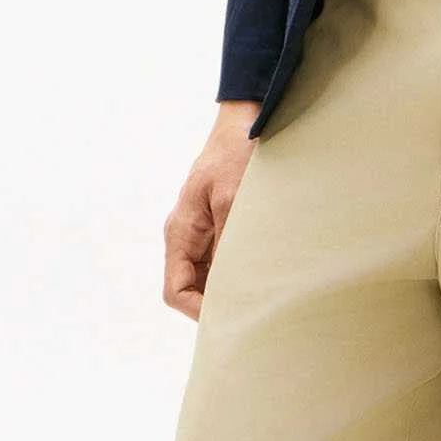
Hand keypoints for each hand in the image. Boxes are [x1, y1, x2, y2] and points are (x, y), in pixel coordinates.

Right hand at [163, 102, 261, 318]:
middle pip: (191, 287)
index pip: (175, 289)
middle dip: (217, 303)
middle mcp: (187, 235)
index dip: (197, 311)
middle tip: (252, 314)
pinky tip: (264, 272)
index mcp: (181, 231)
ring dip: (230, 286)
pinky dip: (240, 269)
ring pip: (209, 275)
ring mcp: (203, 231)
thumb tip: (232, 282)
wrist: (246, 122)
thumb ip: (228, 241)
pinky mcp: (220, 223)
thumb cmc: (235, 154)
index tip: (229, 318)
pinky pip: (223, 258)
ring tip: (262, 296)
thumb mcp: (233, 198)